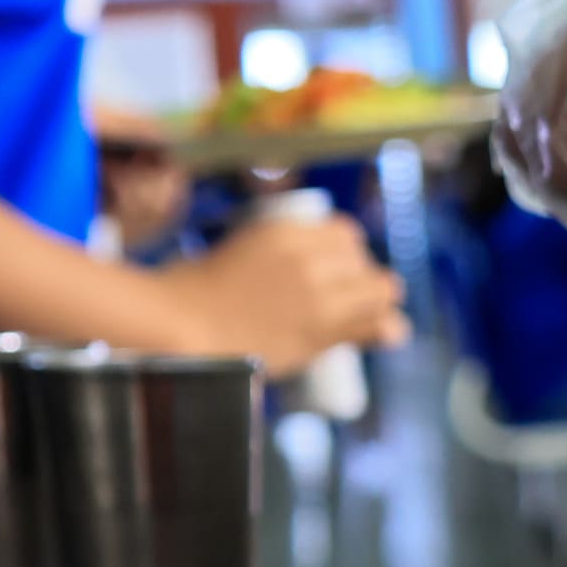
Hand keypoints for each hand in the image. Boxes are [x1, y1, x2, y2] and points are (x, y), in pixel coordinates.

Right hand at [150, 209, 405, 374]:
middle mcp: (310, 260)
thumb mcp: (238, 251)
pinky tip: (388, 332)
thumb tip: (288, 269)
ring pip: (381, 291)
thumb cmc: (188, 290)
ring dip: (378, 301)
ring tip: (369, 313)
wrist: (178, 328)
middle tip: (346, 294)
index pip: (345, 233)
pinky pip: (375, 327)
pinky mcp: (322, 333)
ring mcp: (320, 298)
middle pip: (364, 261)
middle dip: (362, 275)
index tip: (338, 264)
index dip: (347, 250)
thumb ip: (269, 254)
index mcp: (286, 232)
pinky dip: (387, 329)